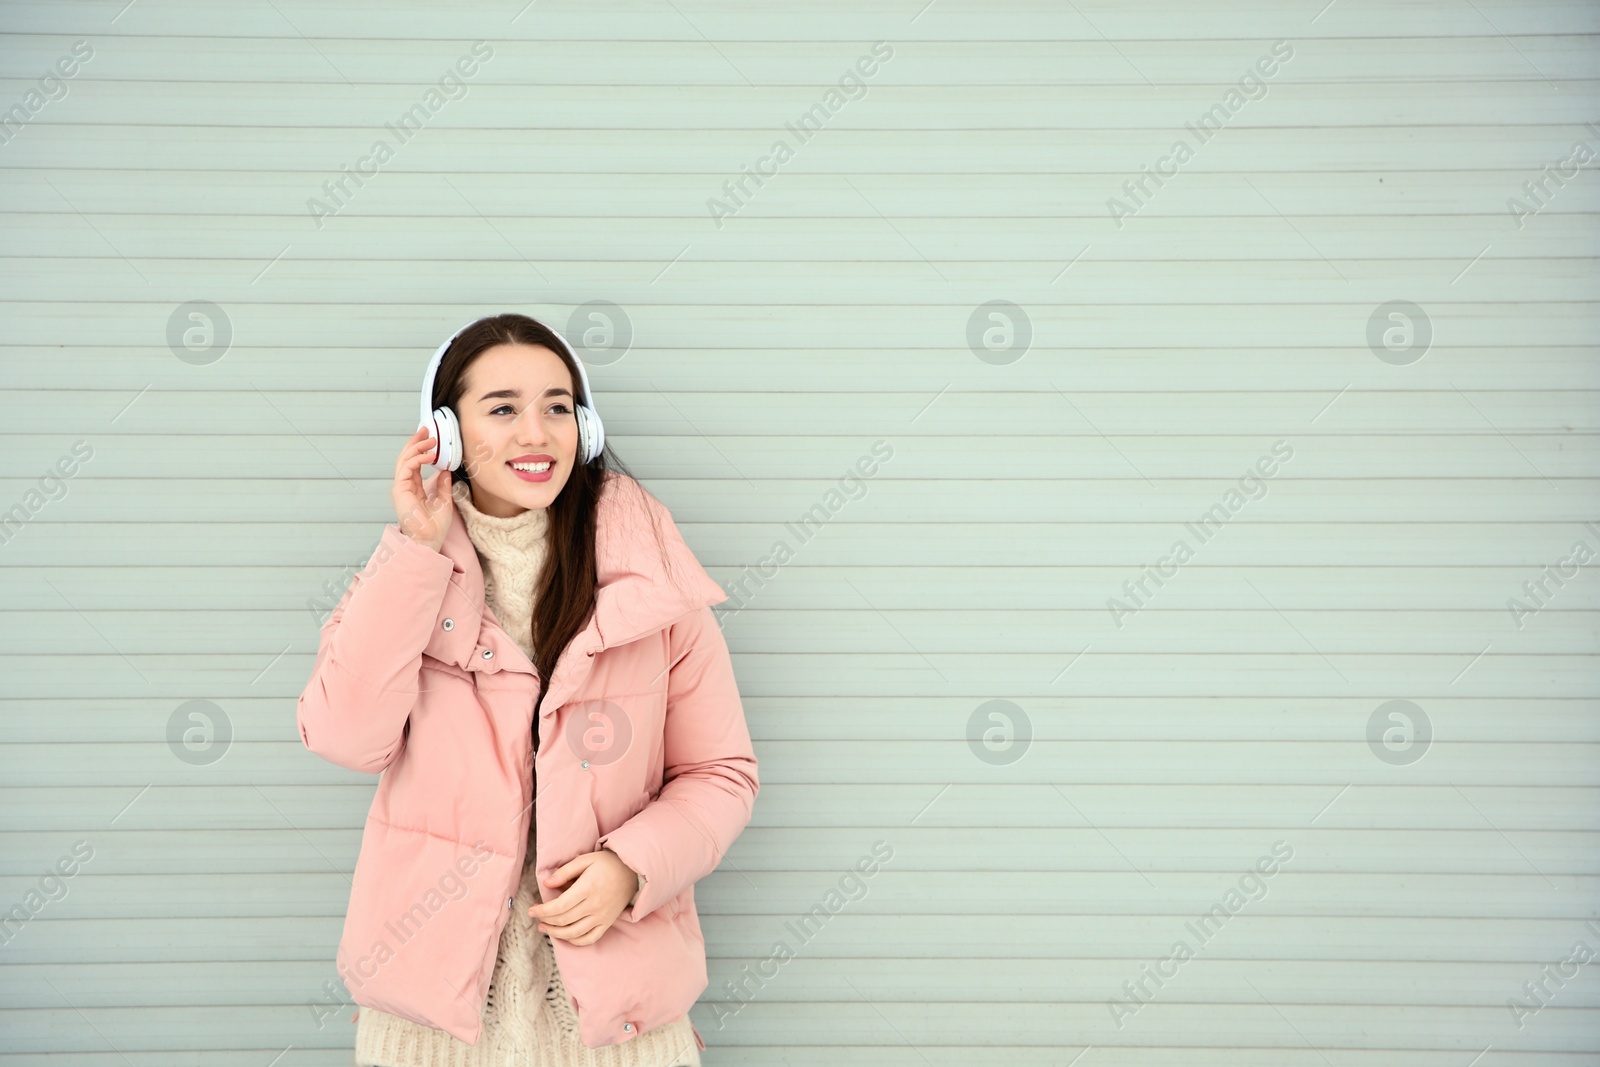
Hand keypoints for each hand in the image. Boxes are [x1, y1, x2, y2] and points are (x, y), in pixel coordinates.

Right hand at [393, 427, 454, 550]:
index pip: (414, 462)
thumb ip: (443, 485)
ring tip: (431, 440)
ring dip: (417, 447)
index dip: (421, 448)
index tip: (430, 437)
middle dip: (416, 442)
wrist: (429, 539)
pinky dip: (417, 459)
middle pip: (407, 457)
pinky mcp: (401, 490)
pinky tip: (429, 456)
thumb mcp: (444, 500)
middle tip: (426, 430)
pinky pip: (406, 468)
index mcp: (414, 487)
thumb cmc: (435, 526)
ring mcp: (401, 487)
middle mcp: (406, 486)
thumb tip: (445, 471)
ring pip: (404, 460)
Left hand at [529, 848, 639, 945]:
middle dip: (546, 921)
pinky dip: (575, 941)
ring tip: (545, 928)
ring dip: (556, 933)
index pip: (559, 907)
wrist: (632, 871)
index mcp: (587, 888)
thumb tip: (547, 884)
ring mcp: (602, 916)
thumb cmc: (606, 863)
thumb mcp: (584, 860)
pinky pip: (589, 938)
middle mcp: (594, 905)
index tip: (531, 911)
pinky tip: (565, 936)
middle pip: (563, 920)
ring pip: (574, 933)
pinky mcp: (607, 923)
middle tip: (536, 917)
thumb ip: (564, 872)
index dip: (542, 911)